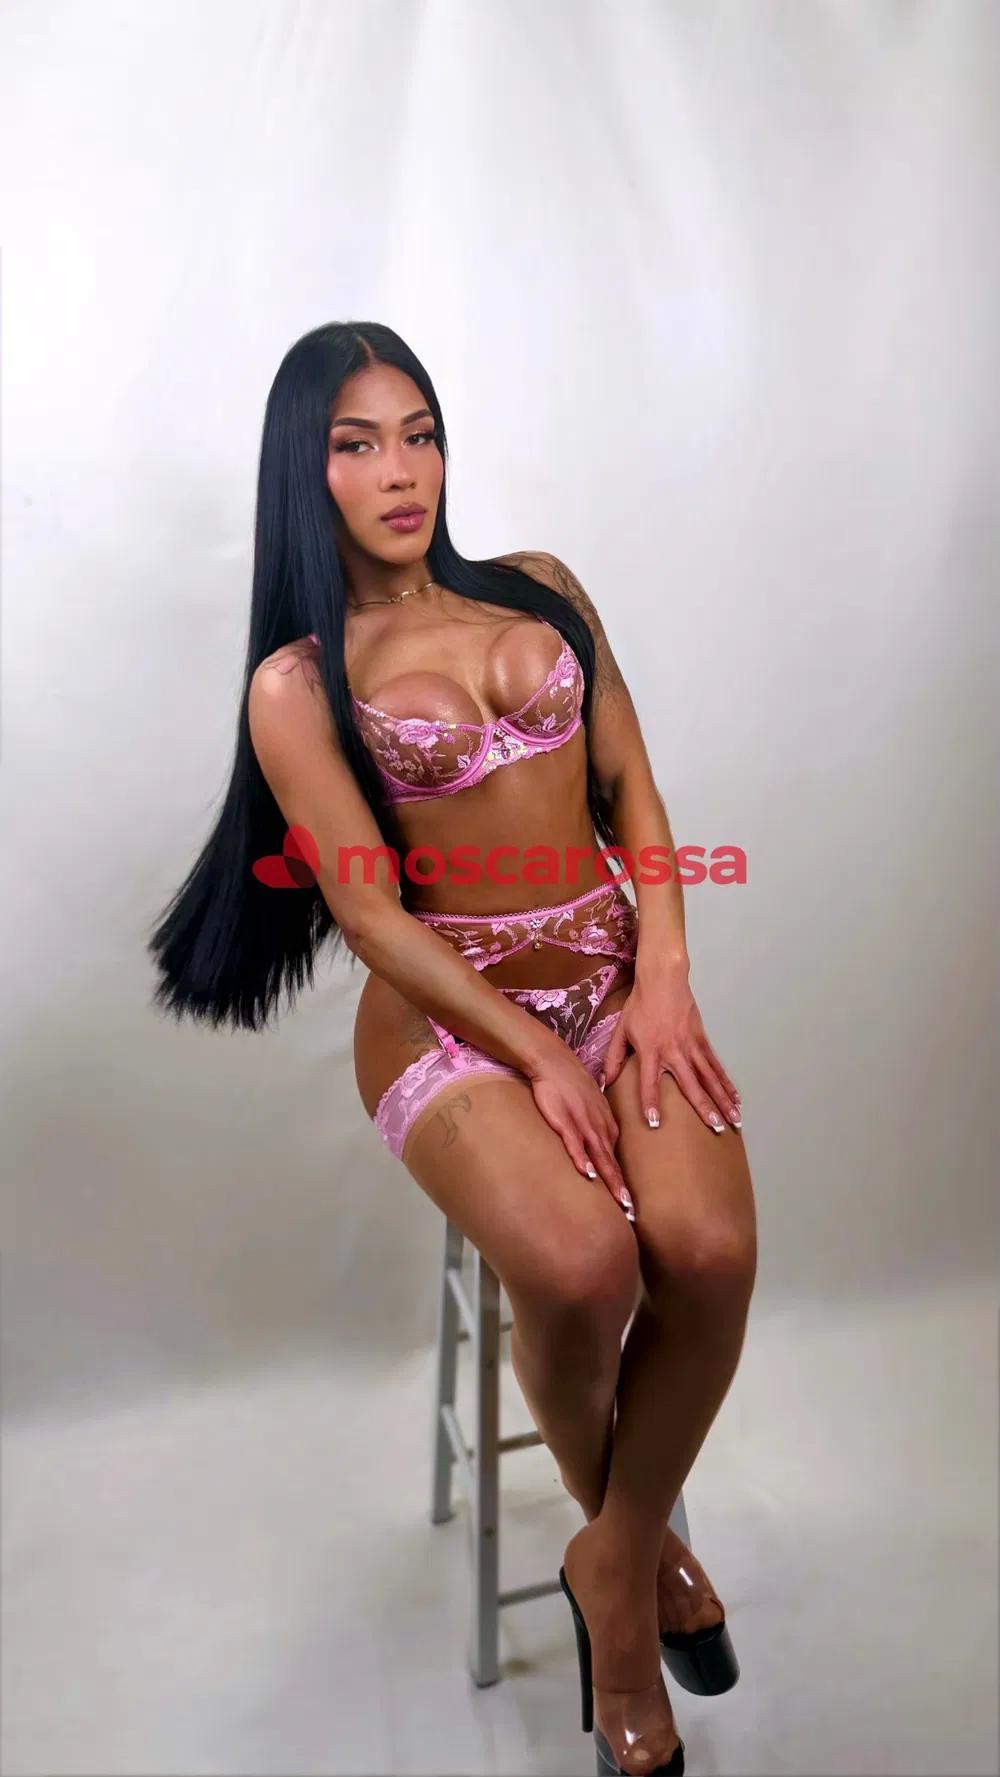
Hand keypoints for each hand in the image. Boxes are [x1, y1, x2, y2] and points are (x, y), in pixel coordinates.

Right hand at [526, 1040, 634, 1218]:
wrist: (554, 1061)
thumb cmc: (571, 1084)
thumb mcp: (590, 1107)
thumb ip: (596, 1126)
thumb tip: (598, 1147)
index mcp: (606, 1126)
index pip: (616, 1161)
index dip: (623, 1184)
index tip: (630, 1207)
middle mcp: (599, 1128)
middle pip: (612, 1164)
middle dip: (622, 1190)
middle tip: (632, 1214)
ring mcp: (583, 1124)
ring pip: (599, 1157)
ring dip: (610, 1181)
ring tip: (620, 1202)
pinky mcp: (565, 1120)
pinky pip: (575, 1142)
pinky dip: (582, 1159)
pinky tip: (587, 1174)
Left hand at [600, 961, 741, 1133]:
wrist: (663, 980)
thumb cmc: (640, 1005)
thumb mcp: (621, 1031)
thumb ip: (613, 1058)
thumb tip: (605, 1082)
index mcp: (650, 1051)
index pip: (649, 1082)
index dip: (650, 1103)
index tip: (654, 1123)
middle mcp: (674, 1051)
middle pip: (691, 1085)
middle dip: (704, 1108)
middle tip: (716, 1128)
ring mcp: (691, 1046)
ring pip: (710, 1078)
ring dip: (723, 1100)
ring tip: (734, 1120)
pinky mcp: (702, 1040)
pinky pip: (716, 1066)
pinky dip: (726, 1082)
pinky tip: (735, 1098)